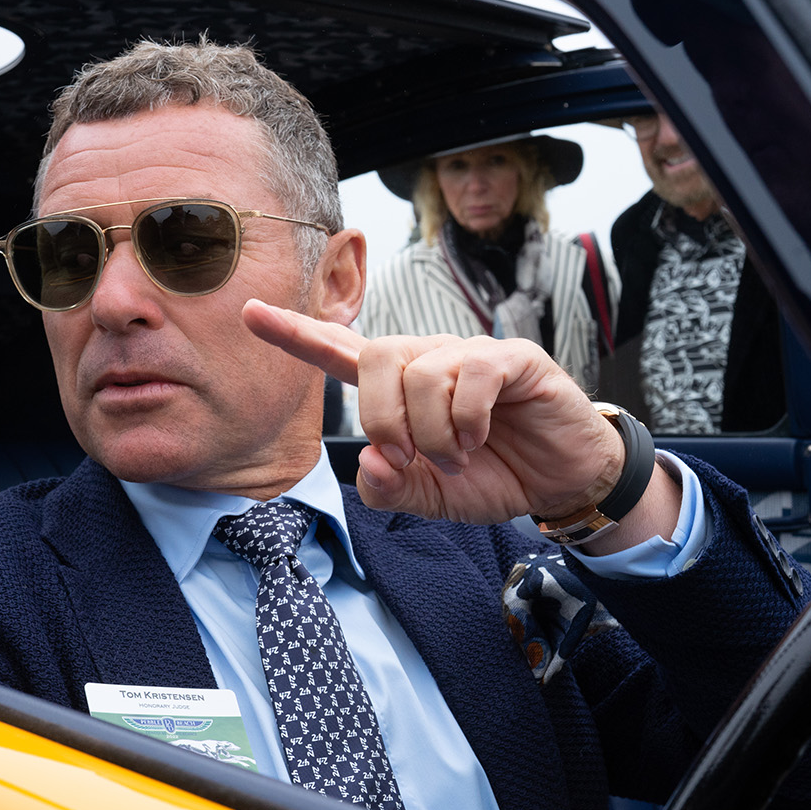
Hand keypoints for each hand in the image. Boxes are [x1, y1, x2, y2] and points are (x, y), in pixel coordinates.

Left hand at [243, 300, 634, 525]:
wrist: (560, 481)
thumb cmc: (493, 478)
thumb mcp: (430, 498)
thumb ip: (390, 489)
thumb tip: (370, 461)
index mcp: (399, 389)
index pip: (338, 351)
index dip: (295, 333)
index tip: (249, 311)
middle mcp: (429, 361)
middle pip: (376, 356)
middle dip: (381, 417)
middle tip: (407, 459)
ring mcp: (470, 355)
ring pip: (422, 372)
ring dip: (434, 432)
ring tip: (457, 460)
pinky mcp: (513, 358)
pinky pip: (472, 373)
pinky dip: (468, 420)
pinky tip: (481, 439)